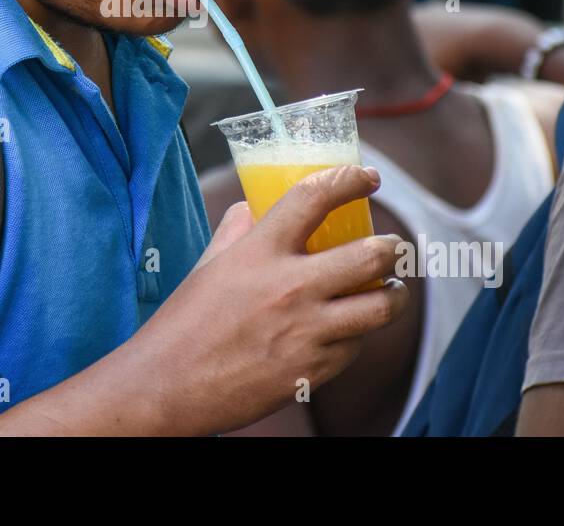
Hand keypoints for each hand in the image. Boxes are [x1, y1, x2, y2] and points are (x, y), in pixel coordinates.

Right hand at [135, 164, 407, 435]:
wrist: (168, 387)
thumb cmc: (184, 323)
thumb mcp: (209, 264)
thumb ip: (236, 231)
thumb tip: (254, 209)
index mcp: (260, 251)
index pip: (315, 196)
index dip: (350, 179)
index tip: (368, 177)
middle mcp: (290, 286)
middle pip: (372, 255)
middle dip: (394, 248)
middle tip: (393, 247)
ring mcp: (306, 331)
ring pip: (381, 306)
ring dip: (395, 295)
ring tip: (392, 290)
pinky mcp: (312, 371)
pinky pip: (356, 346)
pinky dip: (359, 334)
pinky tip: (351, 329)